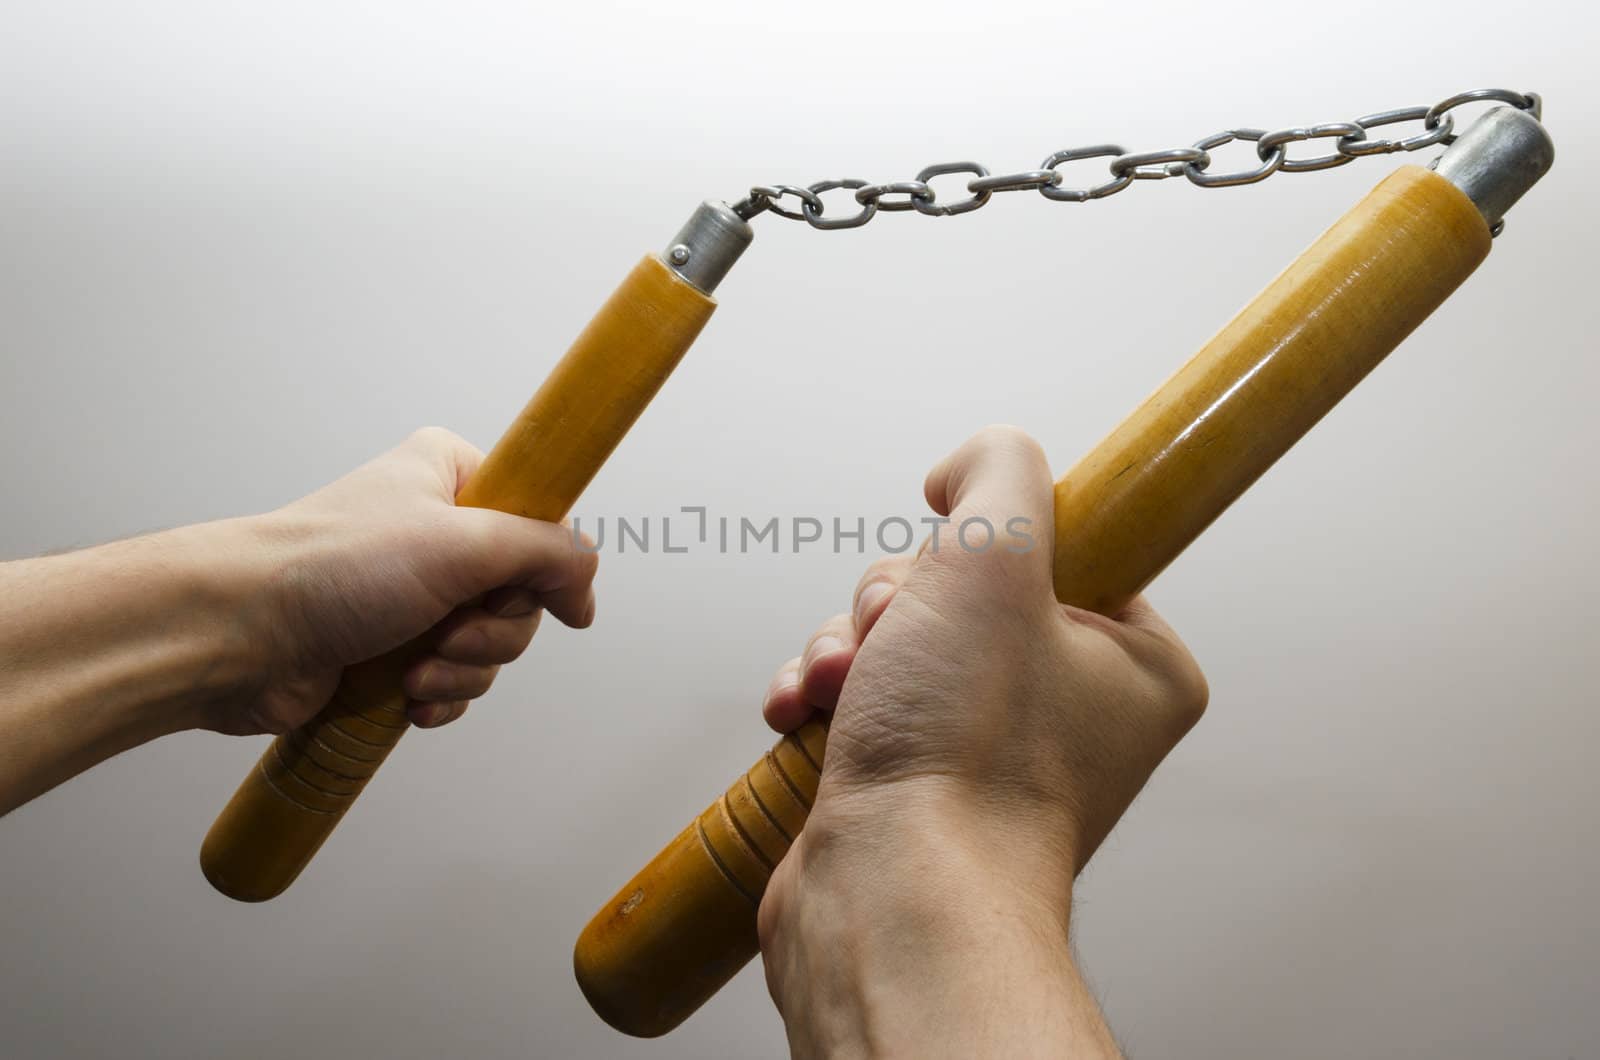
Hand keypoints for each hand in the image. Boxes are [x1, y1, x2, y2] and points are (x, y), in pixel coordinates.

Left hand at [223, 427, 598, 734]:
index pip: (540, 517)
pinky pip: (456, 679)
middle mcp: (437, 531)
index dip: (546, 565)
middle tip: (450, 631)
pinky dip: (441, 694)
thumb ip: (547, 552)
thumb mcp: (462, 542)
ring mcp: (415, 593)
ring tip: (416, 668)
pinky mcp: (395, 648)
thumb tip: (588, 583)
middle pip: (522, 592)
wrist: (238, 634)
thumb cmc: (330, 567)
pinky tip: (410, 698)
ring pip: (492, 643)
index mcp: (451, 477)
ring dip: (464, 668)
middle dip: (494, 630)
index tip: (534, 594)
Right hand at [755, 426, 1206, 1056]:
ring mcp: (986, 747)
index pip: (1053, 547)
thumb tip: (967, 467)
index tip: (957, 579)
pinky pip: (860, 690)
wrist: (892, 898)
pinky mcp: (914, 775)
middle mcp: (1069, 711)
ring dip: (848, 643)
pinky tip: (803, 712)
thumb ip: (1000, 470)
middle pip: (958, 584)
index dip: (981, 548)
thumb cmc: (965, 761)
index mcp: (1132, 666)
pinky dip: (820, 690)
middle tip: (896, 645)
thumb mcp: (999, 556)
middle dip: (896, 603)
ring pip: (897, 632)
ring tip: (843, 688)